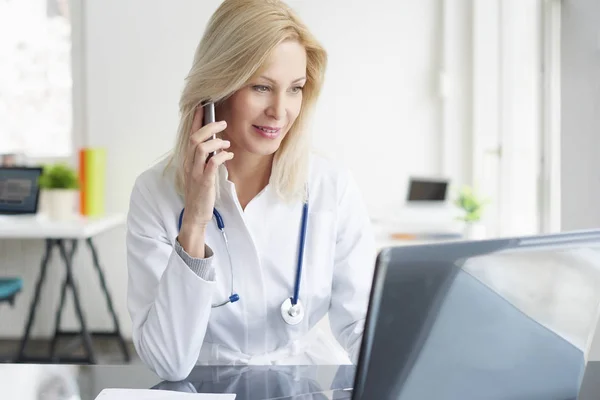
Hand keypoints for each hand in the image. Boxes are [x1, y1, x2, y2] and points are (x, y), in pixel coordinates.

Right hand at [179, 106, 232, 256]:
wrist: (195, 214)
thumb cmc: (200, 193)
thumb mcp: (201, 172)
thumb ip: (206, 158)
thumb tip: (217, 144)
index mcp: (188, 160)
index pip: (190, 135)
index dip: (196, 120)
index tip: (203, 106)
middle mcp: (189, 164)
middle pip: (195, 138)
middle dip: (209, 126)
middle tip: (222, 122)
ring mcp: (195, 172)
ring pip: (201, 148)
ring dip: (216, 141)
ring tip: (227, 142)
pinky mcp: (204, 181)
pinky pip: (212, 163)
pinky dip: (221, 156)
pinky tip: (229, 155)